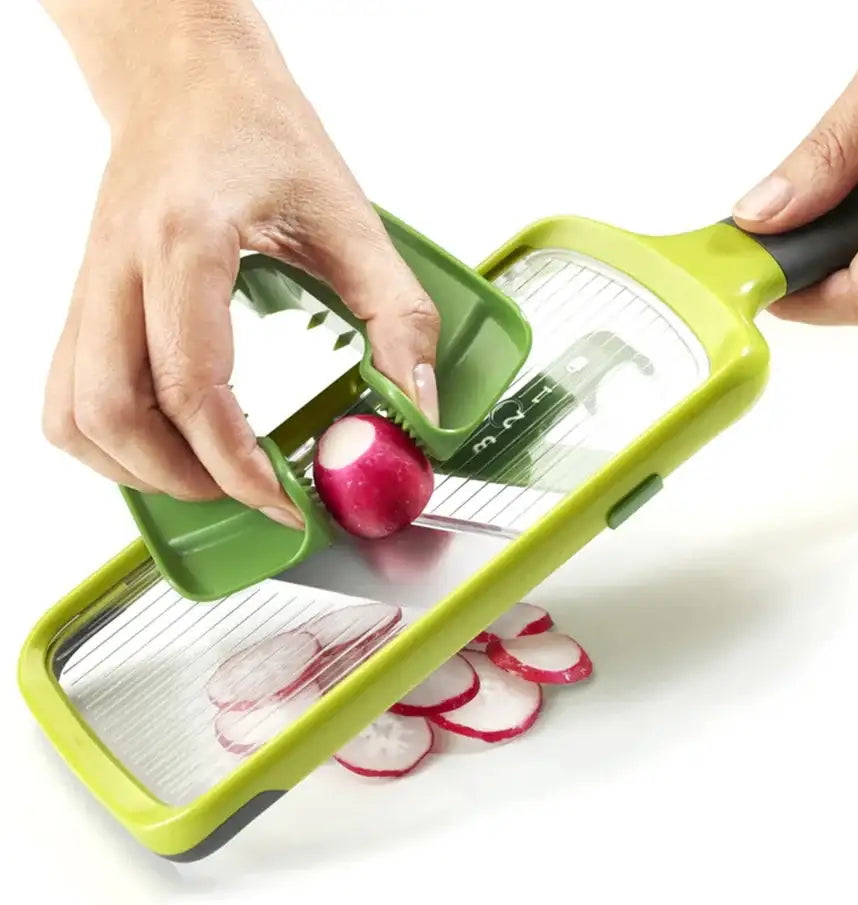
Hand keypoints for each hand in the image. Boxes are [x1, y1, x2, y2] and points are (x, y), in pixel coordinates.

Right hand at [39, 0, 439, 526]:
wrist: (185, 77)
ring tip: (208, 478)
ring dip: (137, 470)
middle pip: (112, 414)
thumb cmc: (259, 131)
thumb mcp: (351, 219)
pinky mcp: (84, 299)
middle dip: (184, 480)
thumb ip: (397, 316)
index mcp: (187, 244)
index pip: (193, 387)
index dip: (238, 465)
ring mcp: (89, 286)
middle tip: (250, 494)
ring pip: (73, 415)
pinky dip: (107, 441)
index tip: (284, 500)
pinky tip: (163, 443)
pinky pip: (65, 394)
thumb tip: (418, 408)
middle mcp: (120, 269)